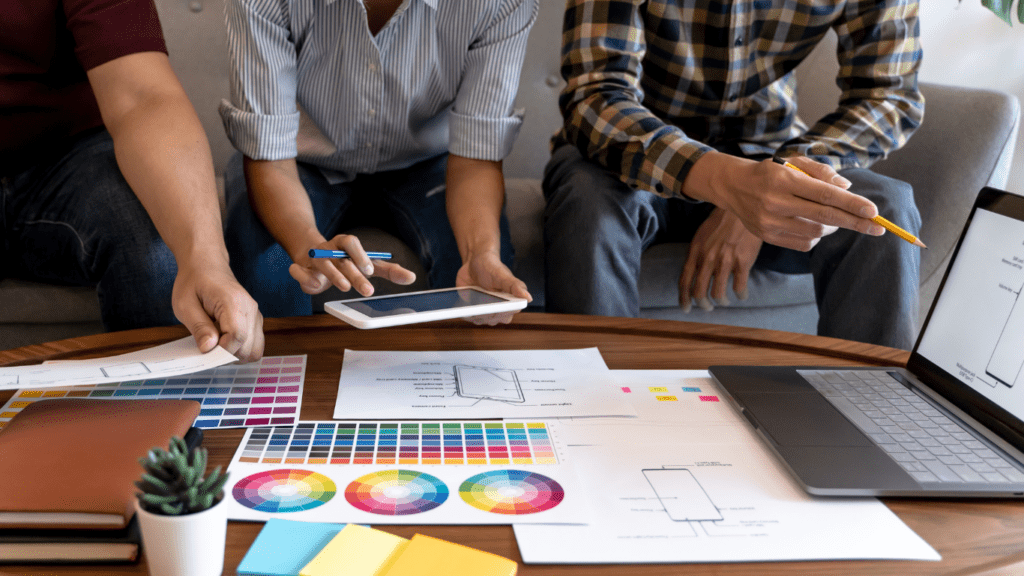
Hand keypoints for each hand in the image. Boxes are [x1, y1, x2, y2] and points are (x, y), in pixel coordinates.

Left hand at [172, 262, 264, 361]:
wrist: (206, 265)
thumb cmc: (193, 283)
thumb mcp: (185, 305)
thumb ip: (198, 327)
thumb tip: (209, 349)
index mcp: (232, 302)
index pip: (237, 337)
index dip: (222, 351)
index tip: (206, 350)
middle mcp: (250, 309)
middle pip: (249, 347)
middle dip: (228, 354)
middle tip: (209, 346)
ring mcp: (256, 315)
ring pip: (255, 349)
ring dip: (236, 354)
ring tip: (217, 344)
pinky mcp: (255, 320)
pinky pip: (254, 343)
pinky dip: (240, 349)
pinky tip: (224, 340)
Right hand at [288, 234, 416, 295]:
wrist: (312, 253)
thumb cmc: (346, 261)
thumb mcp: (368, 264)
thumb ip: (389, 270)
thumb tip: (412, 278)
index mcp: (345, 244)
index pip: (352, 243)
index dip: (361, 255)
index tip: (370, 270)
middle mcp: (329, 249)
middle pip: (342, 259)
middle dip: (355, 274)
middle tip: (368, 290)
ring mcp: (314, 258)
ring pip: (322, 262)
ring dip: (333, 274)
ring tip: (344, 288)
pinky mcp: (301, 268)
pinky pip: (297, 270)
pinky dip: (303, 276)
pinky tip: (315, 286)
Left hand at [455, 250, 531, 325]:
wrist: (474, 262)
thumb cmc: (492, 267)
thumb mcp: (503, 275)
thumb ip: (515, 286)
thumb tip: (528, 298)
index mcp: (509, 303)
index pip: (507, 316)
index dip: (500, 313)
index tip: (495, 307)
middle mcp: (497, 309)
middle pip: (492, 320)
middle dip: (486, 314)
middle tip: (482, 304)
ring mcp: (483, 310)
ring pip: (480, 321)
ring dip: (475, 314)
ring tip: (473, 303)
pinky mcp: (471, 309)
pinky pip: (468, 317)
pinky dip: (465, 313)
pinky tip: (464, 305)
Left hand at [678, 208, 761, 312]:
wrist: (741, 208)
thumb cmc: (721, 222)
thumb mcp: (702, 236)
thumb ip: (697, 254)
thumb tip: (694, 273)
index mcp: (695, 252)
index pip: (684, 281)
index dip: (684, 298)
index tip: (686, 308)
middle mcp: (707, 259)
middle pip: (699, 292)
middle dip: (702, 304)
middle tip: (708, 307)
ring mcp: (725, 261)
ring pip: (718, 294)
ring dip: (721, 302)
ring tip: (725, 302)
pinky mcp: (742, 262)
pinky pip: (739, 288)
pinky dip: (740, 296)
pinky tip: (742, 295)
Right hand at [685, 152, 884, 250]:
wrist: (733, 186)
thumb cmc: (770, 171)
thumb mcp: (793, 162)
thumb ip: (821, 172)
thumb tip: (847, 189)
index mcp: (783, 179)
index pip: (824, 194)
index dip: (851, 204)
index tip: (873, 212)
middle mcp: (775, 202)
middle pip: (824, 216)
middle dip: (855, 223)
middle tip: (878, 228)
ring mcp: (769, 222)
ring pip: (816, 231)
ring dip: (833, 226)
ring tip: (833, 216)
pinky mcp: (767, 237)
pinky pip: (803, 243)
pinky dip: (816, 235)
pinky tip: (814, 224)